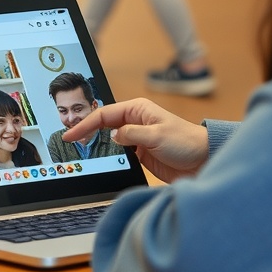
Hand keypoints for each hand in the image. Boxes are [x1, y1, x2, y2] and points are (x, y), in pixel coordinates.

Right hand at [62, 97, 208, 183]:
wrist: (203, 160)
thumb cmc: (186, 142)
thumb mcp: (157, 136)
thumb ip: (132, 135)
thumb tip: (113, 135)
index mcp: (138, 110)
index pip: (105, 114)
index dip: (86, 123)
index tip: (71, 133)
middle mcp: (135, 122)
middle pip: (103, 125)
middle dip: (86, 131)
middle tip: (68, 142)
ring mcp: (137, 139)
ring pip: (109, 140)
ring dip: (96, 144)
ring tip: (78, 151)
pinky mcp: (140, 154)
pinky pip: (118, 153)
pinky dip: (107, 156)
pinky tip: (98, 160)